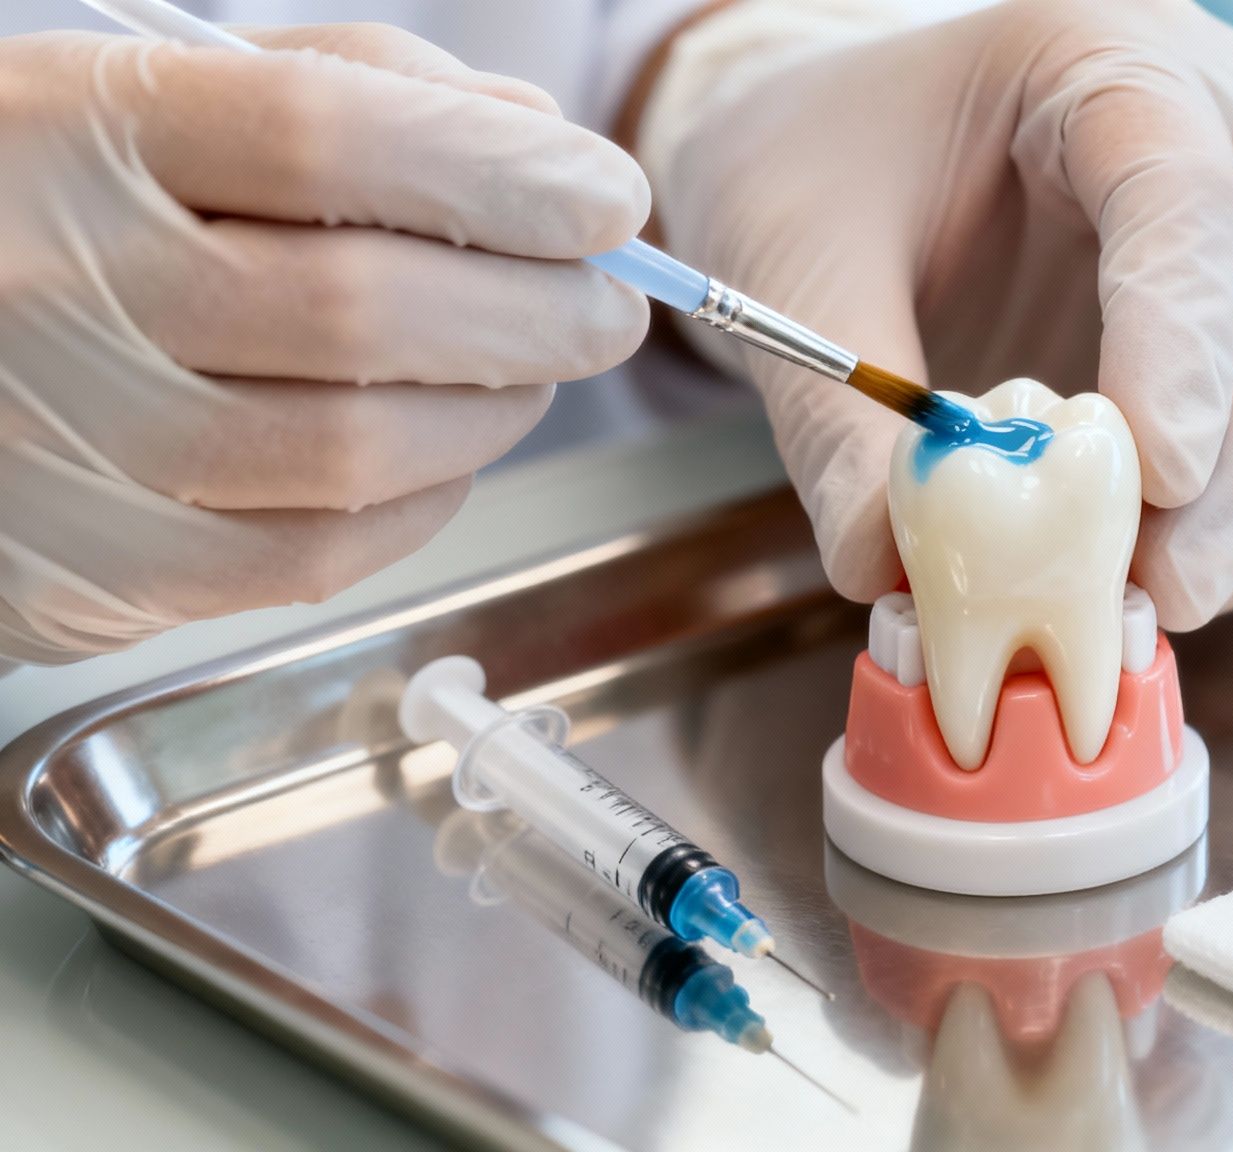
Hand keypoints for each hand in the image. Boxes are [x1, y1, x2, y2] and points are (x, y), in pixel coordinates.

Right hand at [0, 25, 649, 663]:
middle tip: (609, 306)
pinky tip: (440, 448)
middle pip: (363, 310)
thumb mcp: (147, 96)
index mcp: (70, 135)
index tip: (608, 198)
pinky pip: (318, 554)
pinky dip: (422, 499)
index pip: (324, 139)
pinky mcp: (100, 577)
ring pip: (359, 450)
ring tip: (528, 368)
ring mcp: (76, 449)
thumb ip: (343, 88)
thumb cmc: (38, 211)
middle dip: (537, 311)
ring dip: (494, 409)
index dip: (500, 172)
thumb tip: (536, 140)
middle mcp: (60, 294)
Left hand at [643, 0, 1232, 629]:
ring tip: (1165, 599)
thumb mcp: (793, 266)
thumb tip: (893, 570)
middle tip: (1163, 592)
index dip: (1185, 342)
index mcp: (1099, 58)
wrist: (867, 154)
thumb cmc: (831, 171)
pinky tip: (1201, 572)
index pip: (1186, 188)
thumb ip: (839, 414)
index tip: (1153, 480)